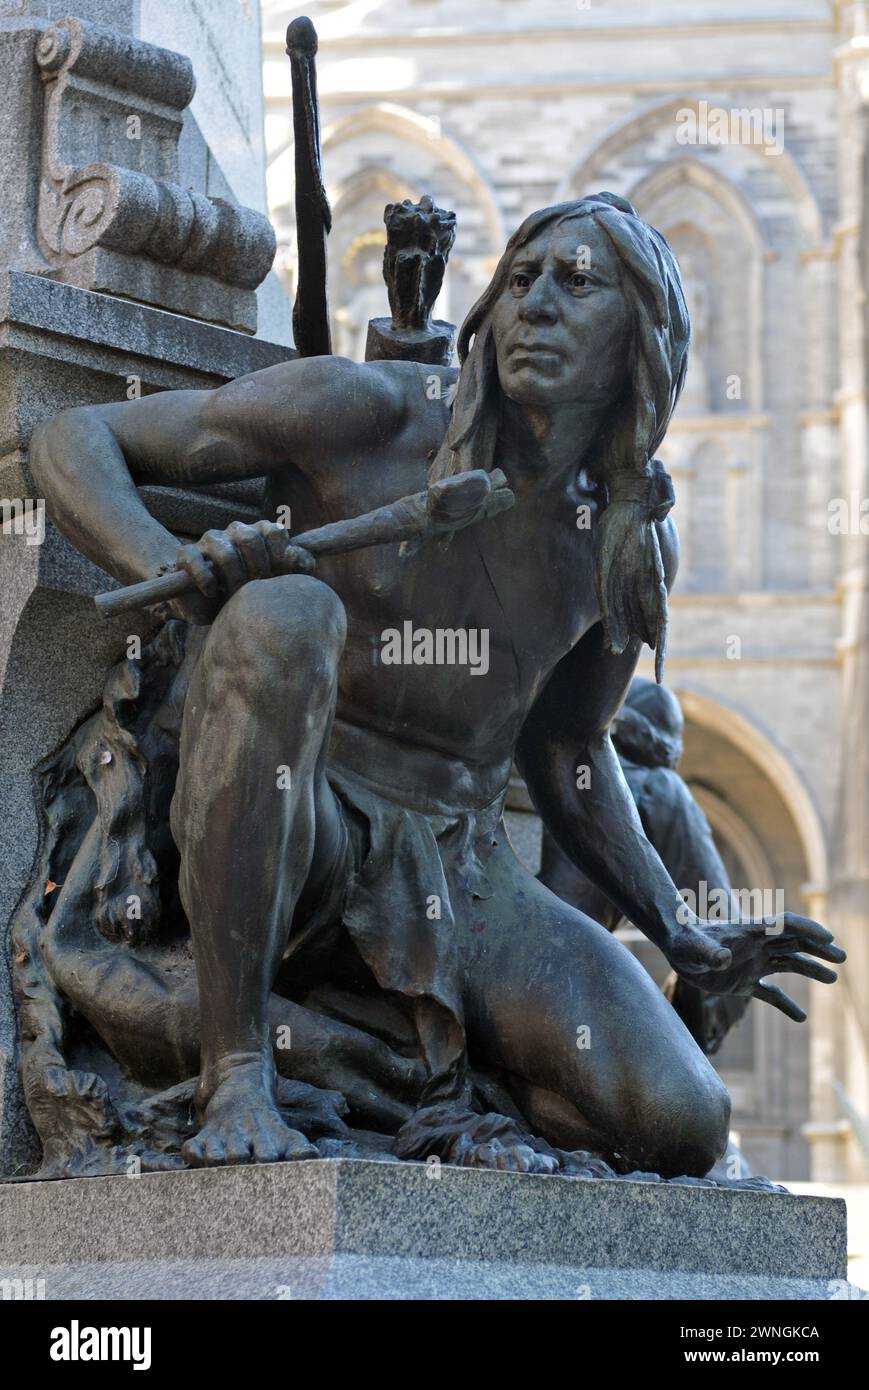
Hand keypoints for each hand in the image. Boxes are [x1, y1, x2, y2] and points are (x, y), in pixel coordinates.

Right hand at [169, 519, 314, 622]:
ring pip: (224, 551)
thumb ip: (296, 567)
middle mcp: (236, 530)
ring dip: (232, 578)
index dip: (279, 557)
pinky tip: (212, 593)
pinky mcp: (187, 554)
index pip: (274, 531)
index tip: (277, 578)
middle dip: (256, 569)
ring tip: (234, 595)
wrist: (212, 606)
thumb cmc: (250, 593)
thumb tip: (295, 554)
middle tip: (255, 589)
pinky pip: (195, 560)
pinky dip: (205, 579)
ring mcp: (211, 540)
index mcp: (261, 532)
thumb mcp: (277, 583)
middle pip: (250, 539)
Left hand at [665, 912, 844, 1021]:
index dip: (806, 930)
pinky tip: (801, 1018)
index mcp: (749, 931)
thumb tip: (722, 959)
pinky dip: (785, 1005)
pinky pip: (770, 993)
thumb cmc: (683, 942)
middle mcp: (756, 945)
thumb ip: (708, 952)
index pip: (784, 926)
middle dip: (817, 949)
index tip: (827, 937)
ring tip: (833, 978)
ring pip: (789, 964)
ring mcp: (752, 962)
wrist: (676, 945)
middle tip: (841, 957)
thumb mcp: (693, 947)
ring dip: (811, 969)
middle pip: (794, 943)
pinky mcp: (744, 981)